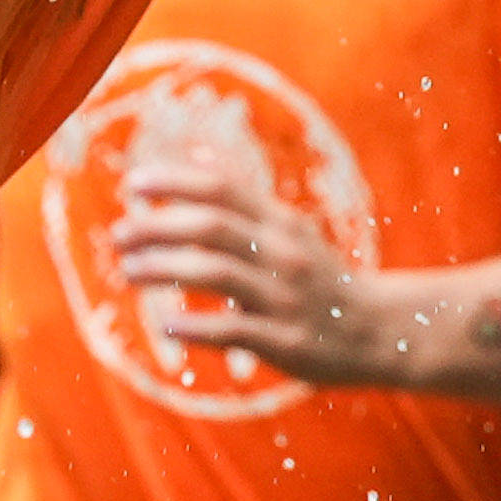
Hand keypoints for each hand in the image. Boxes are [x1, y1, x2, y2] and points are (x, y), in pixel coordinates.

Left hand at [108, 159, 385, 383]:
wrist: (382, 331)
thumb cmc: (323, 279)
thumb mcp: (291, 230)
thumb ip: (245, 200)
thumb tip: (200, 158)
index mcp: (281, 223)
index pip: (222, 190)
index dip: (175, 182)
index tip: (133, 184)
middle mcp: (283, 252)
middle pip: (211, 227)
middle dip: (158, 226)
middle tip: (118, 234)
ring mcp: (284, 297)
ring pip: (216, 273)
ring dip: (164, 269)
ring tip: (128, 271)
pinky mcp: (286, 341)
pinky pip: (235, 330)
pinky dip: (197, 326)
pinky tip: (167, 325)